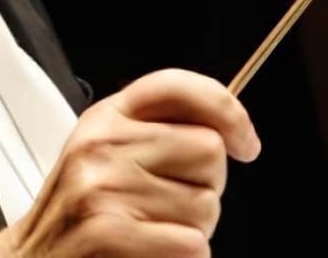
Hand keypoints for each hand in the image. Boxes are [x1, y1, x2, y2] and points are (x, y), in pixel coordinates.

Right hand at [0, 68, 260, 257]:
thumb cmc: (81, 217)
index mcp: (105, 118)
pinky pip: (192, 244)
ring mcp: (103, 187)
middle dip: (207, 187)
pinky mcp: (109, 230)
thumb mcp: (108, 157)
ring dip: (195, 231)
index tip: (246, 143)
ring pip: (206, 205)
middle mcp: (102, 144)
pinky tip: (151, 255)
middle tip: (171, 208)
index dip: (226, 111)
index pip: (177, 87)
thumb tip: (229, 130)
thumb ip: (157, 134)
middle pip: (208, 150)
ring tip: (153, 235)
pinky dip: (185, 257)